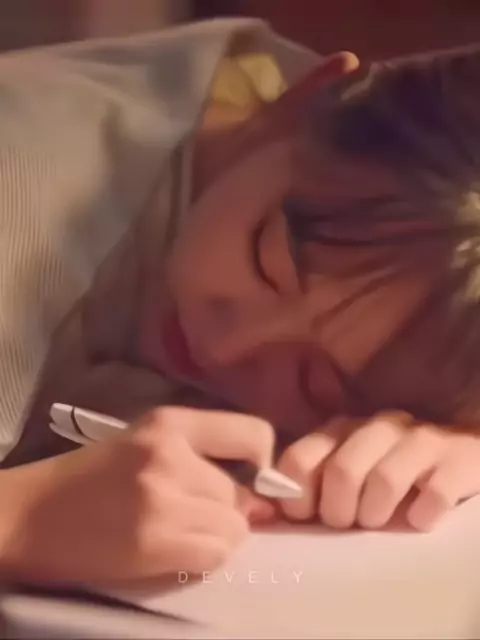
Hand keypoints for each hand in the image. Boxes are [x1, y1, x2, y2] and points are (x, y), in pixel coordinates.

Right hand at [0, 407, 274, 583]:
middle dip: (229, 510)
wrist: (32, 515)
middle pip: (240, 491)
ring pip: (233, 527)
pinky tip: (177, 552)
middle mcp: (172, 454)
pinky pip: (215, 554)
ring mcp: (163, 498)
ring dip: (217, 537)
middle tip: (196, 515)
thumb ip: (202, 457)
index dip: (262, 463)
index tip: (252, 480)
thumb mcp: (146, 445)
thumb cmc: (90, 477)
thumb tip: (260, 495)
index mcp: (170, 422)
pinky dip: (205, 558)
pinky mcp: (154, 542)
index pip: (254, 433)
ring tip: (183, 534)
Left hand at [276, 412, 479, 531]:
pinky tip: (420, 518)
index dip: (296, 497)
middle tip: (348, 524)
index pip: (299, 458)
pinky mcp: (457, 460)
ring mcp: (420, 440)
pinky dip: (422, 517)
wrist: (457, 454)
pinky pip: (434, 497)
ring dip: (377, 516)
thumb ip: (310, 482)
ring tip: (381, 522)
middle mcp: (378, 427)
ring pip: (384, 482)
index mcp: (342, 429)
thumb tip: (268, 510)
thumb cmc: (389, 469)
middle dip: (339, 512)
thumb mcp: (346, 468)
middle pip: (341, 472)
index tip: (307, 517)